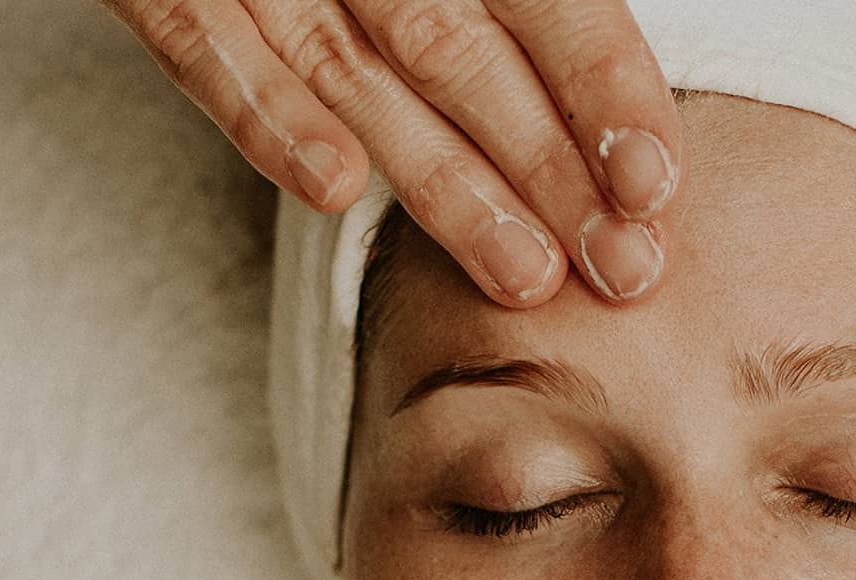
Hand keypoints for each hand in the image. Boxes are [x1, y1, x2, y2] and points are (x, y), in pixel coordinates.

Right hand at [103, 0, 681, 303]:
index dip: (604, 88)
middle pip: (467, 56)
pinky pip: (202, 43)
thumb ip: (505, 23)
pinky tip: (335, 187)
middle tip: (622, 267)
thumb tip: (606, 142)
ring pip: (363, 70)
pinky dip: (266, 112)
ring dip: (449, 183)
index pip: (544, 2)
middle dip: (553, 169)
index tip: (653, 186)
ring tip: (526, 275)